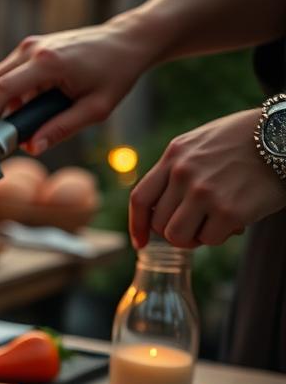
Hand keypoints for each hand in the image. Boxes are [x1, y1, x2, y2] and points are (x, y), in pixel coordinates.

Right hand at [0, 17, 160, 153]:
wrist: (127, 41)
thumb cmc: (116, 74)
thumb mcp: (95, 109)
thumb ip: (62, 128)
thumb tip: (31, 148)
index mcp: (49, 63)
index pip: (3, 90)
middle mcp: (34, 49)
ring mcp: (32, 45)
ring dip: (3, 102)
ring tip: (23, 122)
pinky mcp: (33, 46)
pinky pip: (11, 72)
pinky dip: (13, 92)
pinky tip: (31, 106)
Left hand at [129, 108, 285, 247]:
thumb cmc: (246, 140)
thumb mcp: (202, 143)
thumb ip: (177, 169)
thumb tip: (162, 211)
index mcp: (174, 155)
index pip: (140, 198)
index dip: (136, 225)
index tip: (140, 243)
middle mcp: (184, 173)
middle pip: (159, 223)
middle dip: (175, 230)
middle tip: (197, 226)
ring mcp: (204, 192)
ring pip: (177, 237)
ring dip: (194, 237)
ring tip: (213, 224)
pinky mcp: (229, 210)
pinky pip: (209, 240)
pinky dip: (220, 236)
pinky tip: (234, 220)